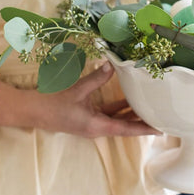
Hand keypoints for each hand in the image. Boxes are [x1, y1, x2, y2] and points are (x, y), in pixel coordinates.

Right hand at [0, 61, 159, 138]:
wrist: (32, 111)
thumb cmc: (53, 104)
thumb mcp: (76, 91)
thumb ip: (96, 78)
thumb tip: (112, 65)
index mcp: (97, 126)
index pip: (126, 129)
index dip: (143, 129)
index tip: (160, 129)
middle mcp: (98, 127)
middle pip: (125, 126)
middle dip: (142, 121)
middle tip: (161, 116)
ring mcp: (93, 123)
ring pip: (118, 119)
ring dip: (132, 114)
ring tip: (151, 107)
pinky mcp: (89, 117)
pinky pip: (109, 114)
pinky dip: (120, 108)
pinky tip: (130, 99)